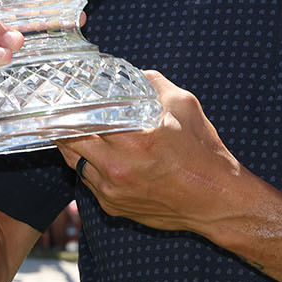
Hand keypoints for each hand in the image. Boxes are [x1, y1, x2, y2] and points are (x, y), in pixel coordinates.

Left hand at [56, 72, 237, 235]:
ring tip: (82, 131)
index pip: (82, 119)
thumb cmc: (203, 153)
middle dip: (65, 124)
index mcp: (134, 140)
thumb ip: (153, 84)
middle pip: (69, 141)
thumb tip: (133, 74)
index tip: (66, 95)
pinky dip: (91, 166)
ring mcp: (112, 190)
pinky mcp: (113, 206)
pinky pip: (89, 181)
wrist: (215, 200)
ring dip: (75, 145)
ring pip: (74, 162)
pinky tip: (104, 156)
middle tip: (66, 110)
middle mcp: (117, 168)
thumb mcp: (184, 106)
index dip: (70, 105)